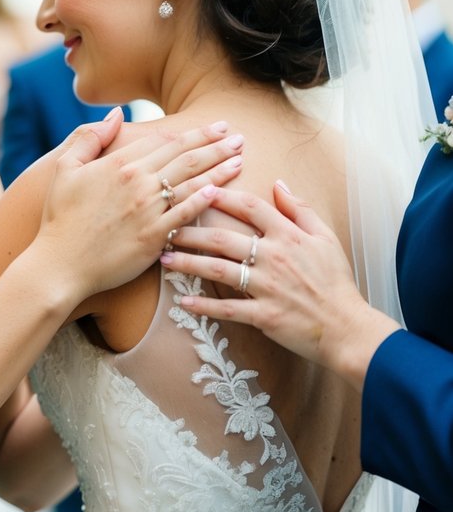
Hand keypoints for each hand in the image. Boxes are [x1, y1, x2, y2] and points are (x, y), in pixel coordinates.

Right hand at [37, 109, 244, 299]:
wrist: (59, 264)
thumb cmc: (60, 218)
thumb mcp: (65, 169)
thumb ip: (89, 138)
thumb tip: (116, 115)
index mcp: (118, 164)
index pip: (163, 141)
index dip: (192, 132)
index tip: (214, 127)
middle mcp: (137, 182)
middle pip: (184, 156)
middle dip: (214, 143)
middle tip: (237, 135)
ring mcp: (148, 209)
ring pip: (192, 181)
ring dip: (219, 167)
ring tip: (240, 157)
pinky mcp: (154, 236)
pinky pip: (185, 214)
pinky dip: (204, 199)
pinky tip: (222, 190)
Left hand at [159, 182, 396, 386]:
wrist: (347, 327)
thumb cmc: (336, 282)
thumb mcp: (326, 238)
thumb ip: (301, 209)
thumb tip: (278, 184)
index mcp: (289, 236)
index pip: (250, 207)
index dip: (222, 196)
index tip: (198, 189)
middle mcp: (274, 257)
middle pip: (223, 237)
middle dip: (190, 231)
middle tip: (165, 226)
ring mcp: (267, 287)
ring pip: (218, 270)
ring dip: (187, 263)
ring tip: (164, 259)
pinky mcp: (263, 315)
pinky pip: (227, 309)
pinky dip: (203, 305)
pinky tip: (183, 300)